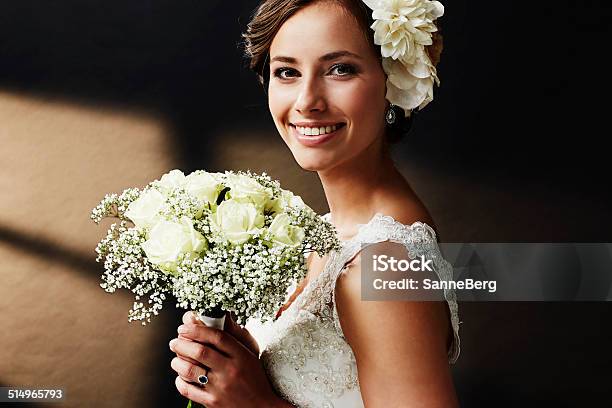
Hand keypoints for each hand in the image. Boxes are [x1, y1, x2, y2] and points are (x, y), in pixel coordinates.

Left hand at [169, 312, 283, 407]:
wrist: (261, 407)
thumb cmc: (255, 378)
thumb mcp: (250, 353)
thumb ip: (236, 335)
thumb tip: (224, 316)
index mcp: (241, 355)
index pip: (216, 336)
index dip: (197, 329)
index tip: (185, 327)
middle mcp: (230, 370)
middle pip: (200, 351)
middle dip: (182, 343)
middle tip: (175, 341)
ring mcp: (220, 388)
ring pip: (190, 370)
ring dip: (177, 361)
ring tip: (176, 359)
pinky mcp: (212, 403)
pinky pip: (188, 390)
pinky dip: (180, 381)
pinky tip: (180, 377)